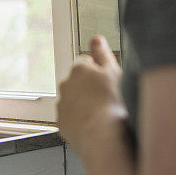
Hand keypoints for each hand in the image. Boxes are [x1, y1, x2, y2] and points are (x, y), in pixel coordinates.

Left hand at [57, 36, 126, 154]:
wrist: (102, 136)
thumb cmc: (111, 103)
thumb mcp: (113, 71)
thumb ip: (102, 52)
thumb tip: (95, 38)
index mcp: (79, 68)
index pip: (87, 62)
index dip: (99, 71)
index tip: (108, 82)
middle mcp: (66, 83)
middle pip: (78, 81)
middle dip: (89, 87)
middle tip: (106, 98)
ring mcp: (62, 104)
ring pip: (74, 99)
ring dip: (84, 104)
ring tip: (101, 114)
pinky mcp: (62, 122)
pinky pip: (71, 117)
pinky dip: (80, 120)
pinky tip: (94, 125)